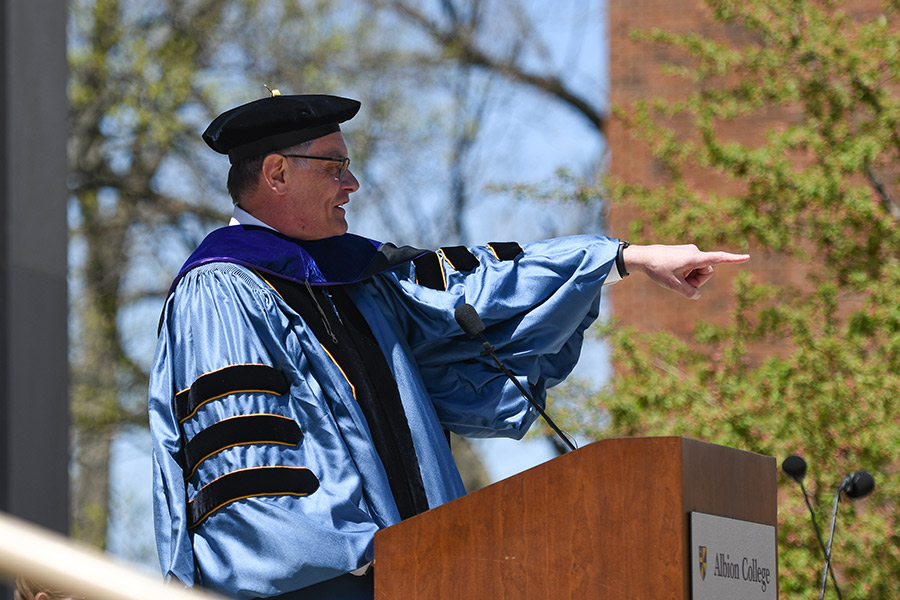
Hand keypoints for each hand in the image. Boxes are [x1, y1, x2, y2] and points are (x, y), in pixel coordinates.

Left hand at [623, 244, 749, 298]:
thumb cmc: (657, 269)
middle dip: (697, 281)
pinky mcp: (686, 253)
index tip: (747, 257)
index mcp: (694, 258)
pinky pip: (692, 267)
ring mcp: (690, 251)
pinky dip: (686, 273)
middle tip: (680, 282)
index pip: (718, 258)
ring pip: (699, 271)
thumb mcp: (673, 285)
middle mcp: (695, 252)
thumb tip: (697, 295)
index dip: (733, 259)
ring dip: (690, 277)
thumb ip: (688, 292)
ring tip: (674, 276)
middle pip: (707, 272)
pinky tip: (672, 272)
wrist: (643, 256)